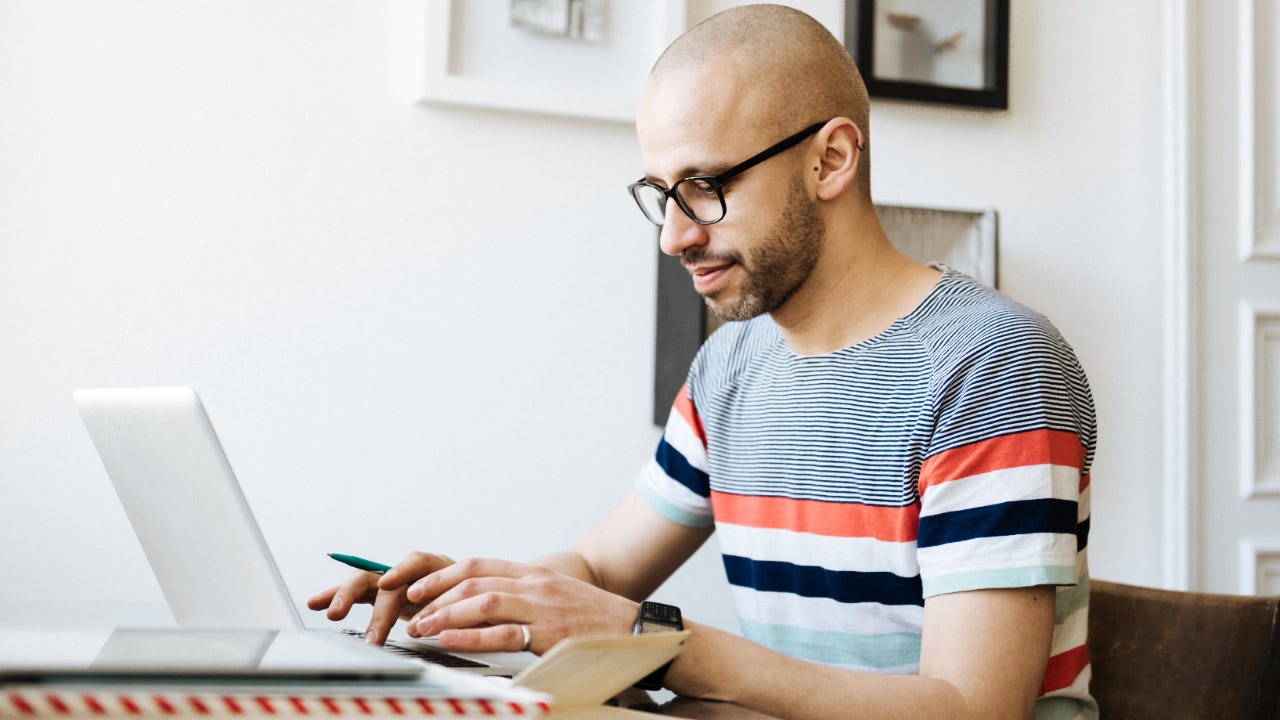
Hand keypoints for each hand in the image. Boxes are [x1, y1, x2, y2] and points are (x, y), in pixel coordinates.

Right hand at [305, 552, 454, 644]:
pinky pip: (358, 595)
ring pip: (363, 584)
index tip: (386, 584)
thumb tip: (430, 626)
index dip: (400, 571)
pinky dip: (338, 599)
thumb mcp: (468, 606)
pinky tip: (316, 603)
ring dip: (341, 596)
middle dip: (356, 593)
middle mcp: (409, 572)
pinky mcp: (382, 595)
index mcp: (436, 566)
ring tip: (323, 609)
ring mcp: (393, 582)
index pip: (416, 562)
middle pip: (378, 576)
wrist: (470, 601)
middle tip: (339, 614)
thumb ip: (451, 611)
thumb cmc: (469, 601)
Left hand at [403, 558, 638, 653]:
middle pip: (473, 580)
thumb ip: (523, 596)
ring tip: (421, 628)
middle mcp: (534, 584)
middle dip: (435, 596)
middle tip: (410, 611)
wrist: (635, 630)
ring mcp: (542, 606)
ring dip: (446, 615)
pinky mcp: (549, 633)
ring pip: (483, 602)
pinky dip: (471, 635)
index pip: (478, 565)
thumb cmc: (594, 620)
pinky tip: (449, 640)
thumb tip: (486, 604)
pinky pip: (503, 632)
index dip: (443, 575)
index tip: (416, 588)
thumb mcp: (555, 598)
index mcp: (533, 574)